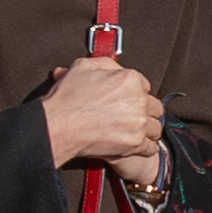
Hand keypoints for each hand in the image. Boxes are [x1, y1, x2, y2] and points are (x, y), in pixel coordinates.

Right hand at [40, 57, 165, 180]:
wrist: (56, 126)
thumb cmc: (66, 98)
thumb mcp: (81, 67)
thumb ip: (103, 64)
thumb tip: (112, 67)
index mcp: (130, 79)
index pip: (145, 86)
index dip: (135, 94)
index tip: (127, 101)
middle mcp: (139, 100)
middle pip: (154, 107)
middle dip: (145, 112)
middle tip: (132, 118)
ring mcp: (138, 122)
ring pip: (155, 128)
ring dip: (146, 131)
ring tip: (133, 133)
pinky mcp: (135, 143)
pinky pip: (151, 147)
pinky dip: (143, 148)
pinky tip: (133, 146)